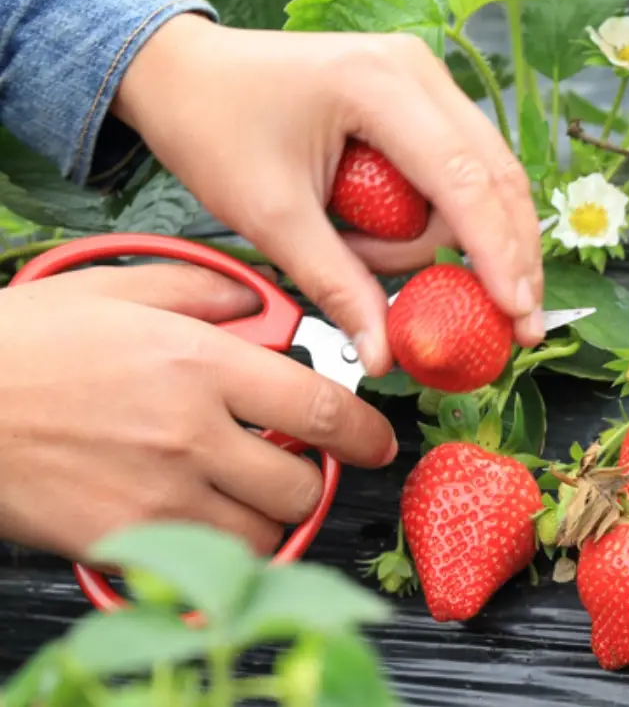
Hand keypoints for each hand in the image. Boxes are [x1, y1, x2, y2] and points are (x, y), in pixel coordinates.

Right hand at [0, 265, 395, 561]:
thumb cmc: (28, 343)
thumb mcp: (122, 286)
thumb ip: (207, 291)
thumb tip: (259, 304)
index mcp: (200, 365)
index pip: (319, 409)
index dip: (364, 431)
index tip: (376, 441)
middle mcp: (190, 434)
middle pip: (302, 483)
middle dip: (313, 477)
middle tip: (294, 462)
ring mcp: (159, 495)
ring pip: (263, 531)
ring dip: (268, 514)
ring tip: (242, 489)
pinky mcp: (124, 540)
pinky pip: (205, 560)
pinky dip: (218, 545)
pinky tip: (198, 513)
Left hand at [111, 14, 545, 377]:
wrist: (183, 73)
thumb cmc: (213, 127)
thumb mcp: (271, 217)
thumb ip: (336, 285)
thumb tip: (382, 356)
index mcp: (380, 86)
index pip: (464, 181)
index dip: (497, 255)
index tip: (517, 314)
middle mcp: (418, 71)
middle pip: (496, 175)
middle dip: (507, 254)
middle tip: (515, 322)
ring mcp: (424, 79)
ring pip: (486, 175)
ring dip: (459, 238)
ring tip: (373, 260)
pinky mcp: (420, 98)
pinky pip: (461, 167)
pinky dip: (451, 217)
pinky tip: (414, 246)